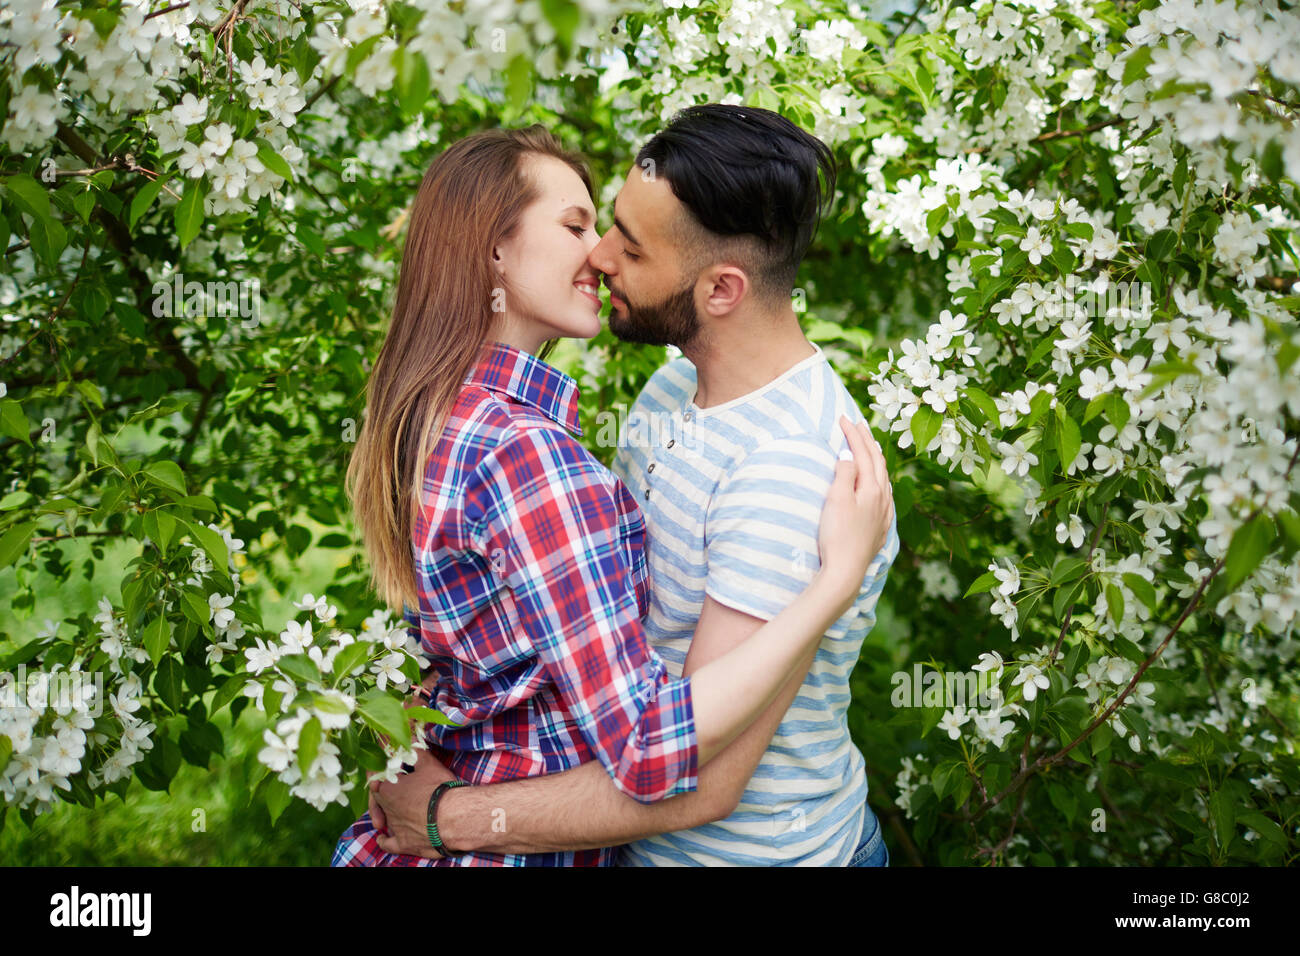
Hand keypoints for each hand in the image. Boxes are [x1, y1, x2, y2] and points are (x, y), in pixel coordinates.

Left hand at [368, 676, 439, 830]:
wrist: (454, 818)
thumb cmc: (439, 788)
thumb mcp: (427, 763)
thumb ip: (414, 750)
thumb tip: (408, 735)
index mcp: (387, 789)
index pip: (374, 778)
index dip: (377, 771)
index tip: (379, 765)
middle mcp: (387, 810)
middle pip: (378, 800)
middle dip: (381, 793)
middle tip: (387, 789)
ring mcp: (395, 828)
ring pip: (385, 820)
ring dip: (385, 814)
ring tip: (387, 811)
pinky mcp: (406, 844)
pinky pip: (390, 843)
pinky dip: (386, 840)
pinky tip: (384, 838)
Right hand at [817, 416, 893, 599]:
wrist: (846, 571)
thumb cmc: (838, 536)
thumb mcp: (836, 500)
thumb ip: (844, 474)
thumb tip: (848, 456)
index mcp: (871, 488)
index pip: (863, 453)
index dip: (853, 435)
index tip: (843, 418)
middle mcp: (882, 498)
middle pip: (878, 462)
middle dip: (867, 441)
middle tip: (858, 424)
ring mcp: (883, 514)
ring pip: (884, 478)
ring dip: (876, 459)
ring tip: (870, 447)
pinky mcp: (879, 527)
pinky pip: (884, 494)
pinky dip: (880, 479)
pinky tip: (879, 484)